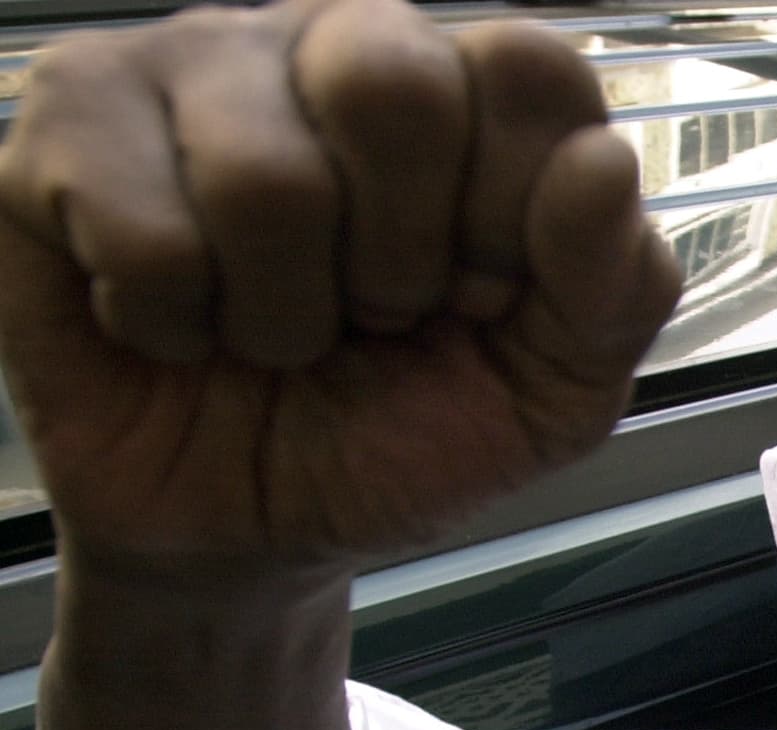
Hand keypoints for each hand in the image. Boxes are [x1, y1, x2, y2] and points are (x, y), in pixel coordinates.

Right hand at [0, 0, 680, 568]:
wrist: (254, 537)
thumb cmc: (396, 438)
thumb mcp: (548, 398)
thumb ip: (614, 290)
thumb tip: (603, 164)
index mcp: (469, 99)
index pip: (529, 69)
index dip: (513, 215)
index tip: (484, 300)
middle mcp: (333, 49)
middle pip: (396, 81)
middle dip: (400, 260)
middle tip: (376, 317)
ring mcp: (193, 67)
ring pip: (263, 173)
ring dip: (282, 315)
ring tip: (275, 336)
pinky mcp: (65, 125)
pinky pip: (138, 222)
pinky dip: (173, 321)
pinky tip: (176, 326)